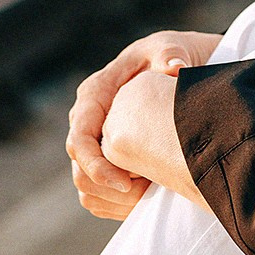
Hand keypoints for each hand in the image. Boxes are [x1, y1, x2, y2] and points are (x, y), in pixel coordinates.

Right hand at [67, 29, 220, 218]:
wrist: (175, 64)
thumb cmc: (169, 55)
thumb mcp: (171, 48)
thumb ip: (170, 54)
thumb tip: (174, 67)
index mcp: (94, 95)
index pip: (80, 140)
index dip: (98, 166)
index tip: (126, 184)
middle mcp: (87, 121)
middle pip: (79, 169)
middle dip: (109, 189)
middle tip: (147, 195)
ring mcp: (94, 142)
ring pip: (86, 186)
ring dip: (114, 200)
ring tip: (150, 195)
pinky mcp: (104, 158)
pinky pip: (98, 194)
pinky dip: (118, 205)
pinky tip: (147, 200)